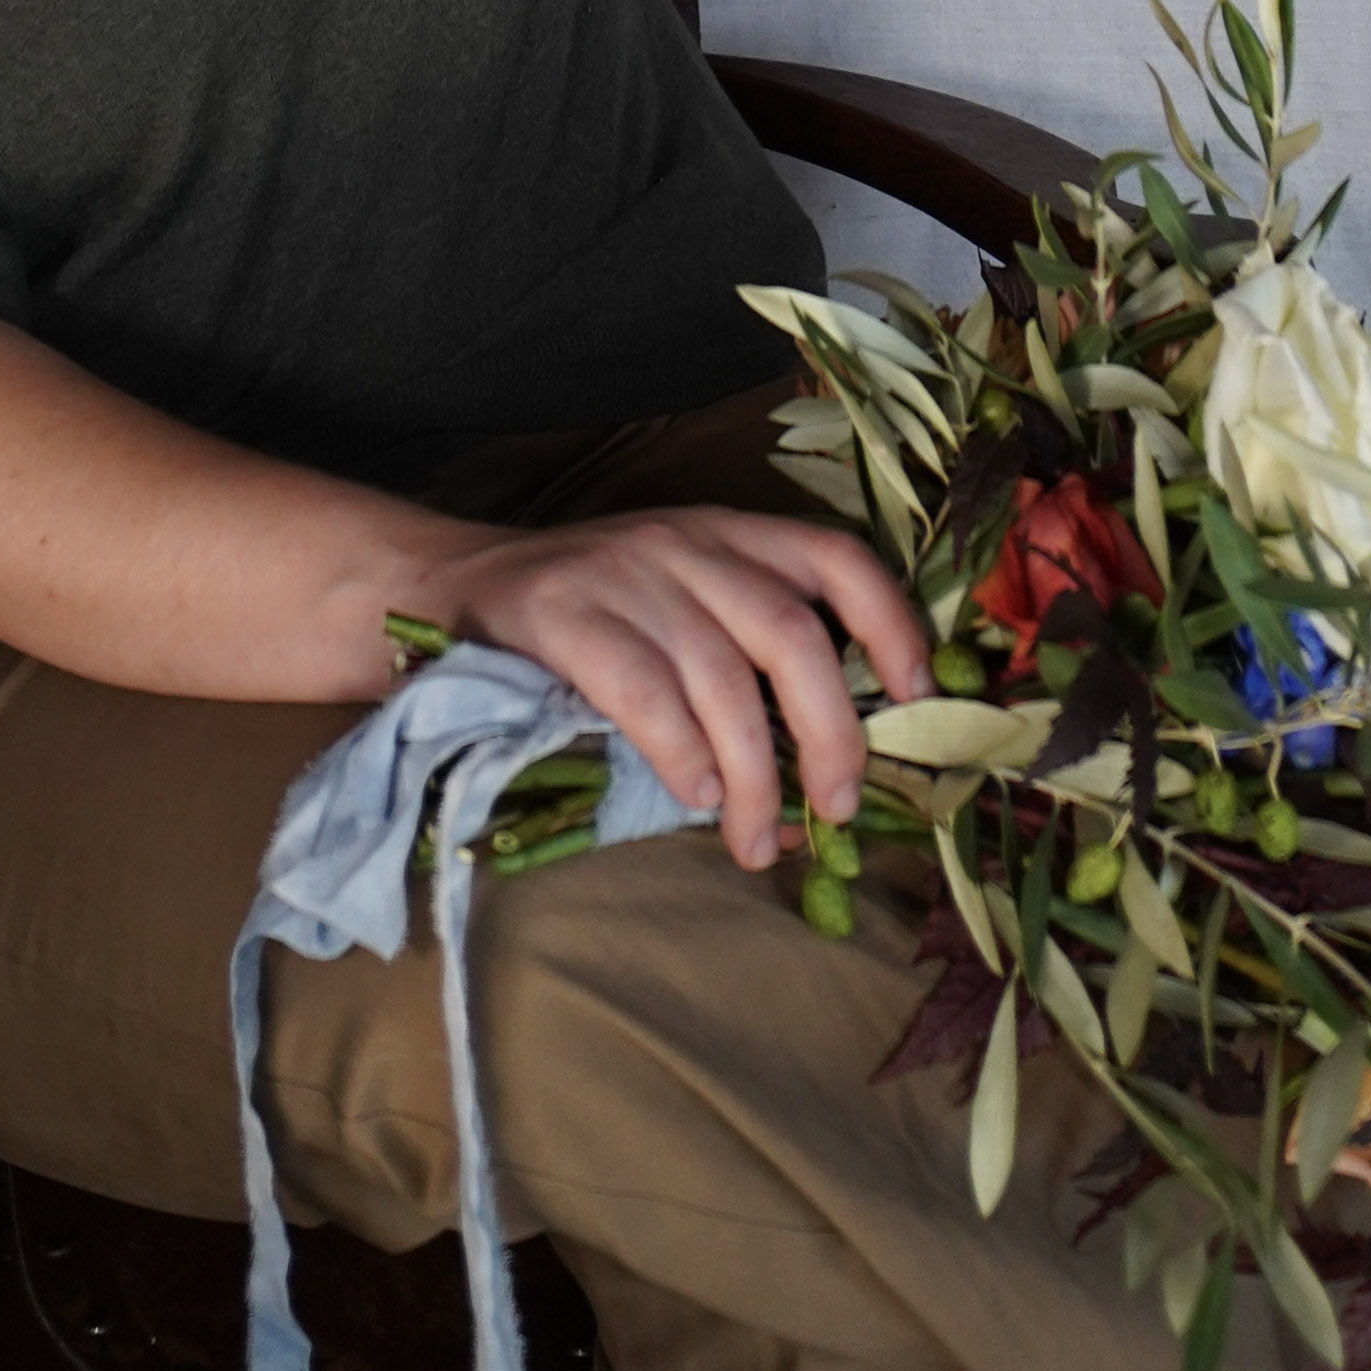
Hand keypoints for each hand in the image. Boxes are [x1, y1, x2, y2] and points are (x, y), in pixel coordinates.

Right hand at [407, 502, 928, 870]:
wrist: (453, 587)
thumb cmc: (590, 614)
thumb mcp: (680, 597)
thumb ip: (746, 645)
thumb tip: (835, 751)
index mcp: (729, 533)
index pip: (834, 558)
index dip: (888, 623)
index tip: (917, 697)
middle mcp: (688, 543)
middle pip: (790, 631)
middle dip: (830, 728)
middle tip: (839, 805)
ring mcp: (624, 575)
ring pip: (721, 674)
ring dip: (754, 771)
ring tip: (757, 838)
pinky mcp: (563, 614)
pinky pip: (643, 690)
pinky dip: (680, 751)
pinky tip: (694, 794)